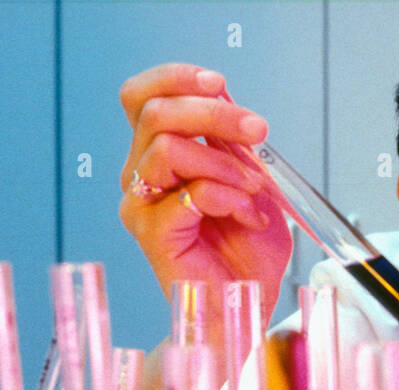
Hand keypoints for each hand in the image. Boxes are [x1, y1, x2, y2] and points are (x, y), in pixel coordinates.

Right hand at [118, 64, 291, 318]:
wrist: (245, 303)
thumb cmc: (247, 250)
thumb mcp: (251, 181)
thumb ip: (235, 145)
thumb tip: (230, 103)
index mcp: (157, 155)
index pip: (142, 97)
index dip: (175, 78)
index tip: (220, 83)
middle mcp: (140, 176)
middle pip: (156, 113)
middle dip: (214, 114)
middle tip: (258, 132)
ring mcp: (141, 206)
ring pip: (168, 148)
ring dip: (225, 163)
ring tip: (253, 191)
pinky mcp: (152, 235)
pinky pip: (190, 193)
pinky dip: (229, 197)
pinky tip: (247, 216)